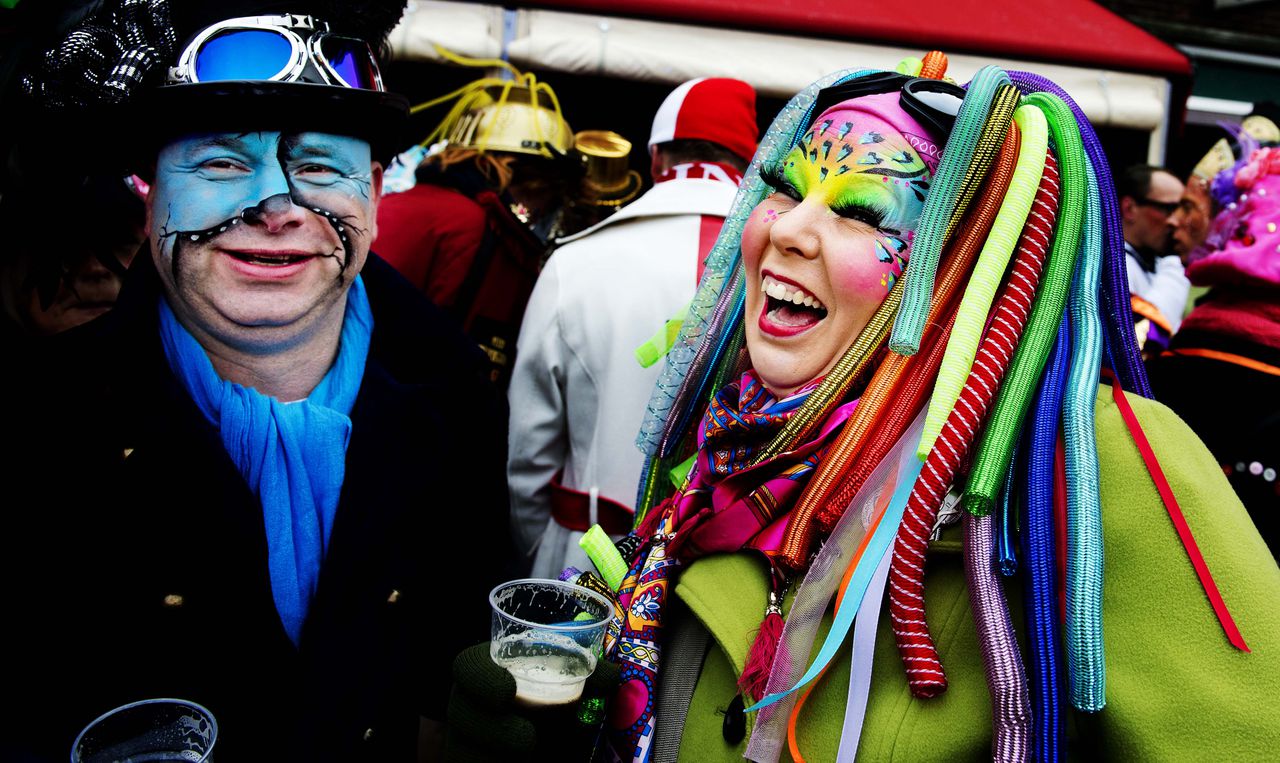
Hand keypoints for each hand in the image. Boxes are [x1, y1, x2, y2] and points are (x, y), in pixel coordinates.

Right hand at [445, 642, 620, 761]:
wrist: (534, 750)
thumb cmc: (548, 712)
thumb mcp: (566, 695)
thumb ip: (587, 682)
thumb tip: (613, 673)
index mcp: (484, 675)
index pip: (467, 666)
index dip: (480, 677)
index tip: (508, 691)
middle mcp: (466, 706)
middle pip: (458, 712)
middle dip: (489, 727)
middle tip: (528, 738)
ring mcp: (462, 741)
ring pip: (461, 748)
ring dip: (493, 752)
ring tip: (528, 754)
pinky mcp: (466, 762)